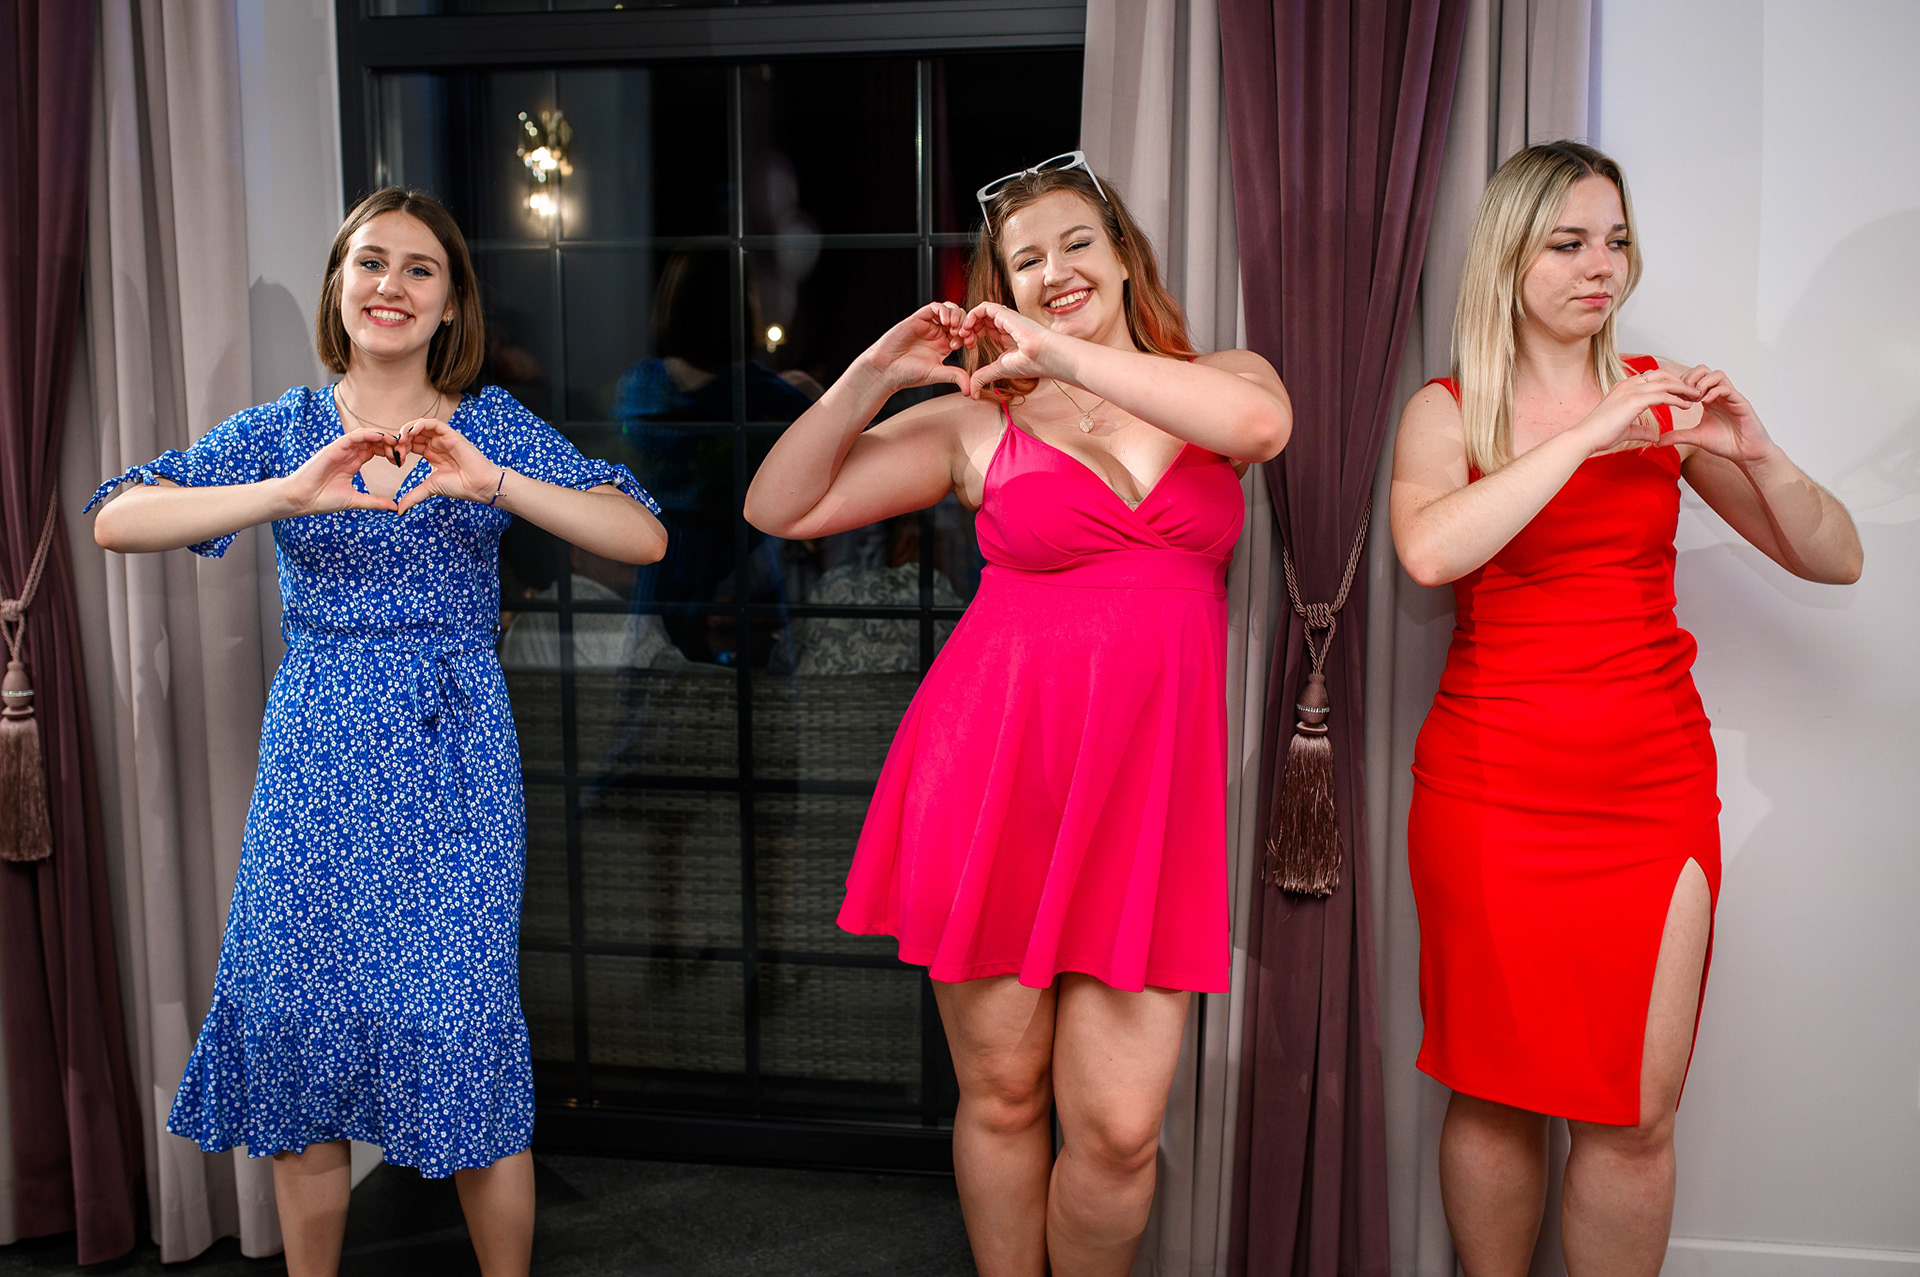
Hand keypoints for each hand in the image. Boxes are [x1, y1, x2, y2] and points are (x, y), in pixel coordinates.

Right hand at [282, 428, 400, 515]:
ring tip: (394, 441)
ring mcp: (341, 449)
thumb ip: (375, 502)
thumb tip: (394, 507)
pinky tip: (380, 437)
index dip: (389, 452)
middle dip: (389, 442)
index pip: (375, 450)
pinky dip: (367, 434)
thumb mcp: (355, 500)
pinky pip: (353, 436)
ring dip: (381, 436)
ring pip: (365, 435)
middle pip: (373, 440)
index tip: (401, 460)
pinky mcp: (334, 447)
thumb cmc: (323, 499)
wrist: (301, 499)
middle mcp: (348, 453)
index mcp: (353, 463)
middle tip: (402, 450)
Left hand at [394, 418, 502, 512]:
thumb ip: (413, 496)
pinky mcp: (451, 434)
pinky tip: (412, 432)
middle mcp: (436, 444)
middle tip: (395, 449)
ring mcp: (443, 438)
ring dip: (408, 430)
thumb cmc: (459, 486)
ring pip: (421, 426)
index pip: (410, 444)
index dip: (399, 448)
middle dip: (401, 439)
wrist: (478, 485)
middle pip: (413, 434)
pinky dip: (421, 424)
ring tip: (402, 440)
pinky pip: (434, 423)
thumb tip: (399, 511)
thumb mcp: (430, 488)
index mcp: (431, 454)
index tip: (394, 459)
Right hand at [861, 302, 973, 395]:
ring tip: (954, 327)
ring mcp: (928, 325)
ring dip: (956, 315)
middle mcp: (937, 333)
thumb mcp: (937, 374)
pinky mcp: (918, 318)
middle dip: (965, 324)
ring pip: (949, 310)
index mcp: (944, 345)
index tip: (969, 344)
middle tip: (963, 334)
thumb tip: (971, 390)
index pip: (964, 333)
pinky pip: (934, 307)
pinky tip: (944, 321)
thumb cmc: (909, 374)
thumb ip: (955, 376)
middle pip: (959, 319)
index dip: (970, 335)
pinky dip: (943, 310)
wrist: (887, 370)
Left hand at [961, 301, 1056, 392]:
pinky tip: (968, 327)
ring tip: (962, 334)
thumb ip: (984, 377)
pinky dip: (972, 315)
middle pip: (981, 320)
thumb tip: (973, 393)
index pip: (985, 329)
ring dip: (968, 322)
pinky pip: (984, 307)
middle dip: (967, 329)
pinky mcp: (1004, 314)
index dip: (972, 336)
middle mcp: (1006, 325)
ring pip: (981, 312)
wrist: (1044, 356)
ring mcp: (1005, 318)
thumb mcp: (1000, 370)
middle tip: (961, 342)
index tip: (967, 348)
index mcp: (1007, 336)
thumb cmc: (1030, 363)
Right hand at [1575, 368, 1697, 454]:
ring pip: (1665, 383)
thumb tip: (1655, 436)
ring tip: (1695, 396)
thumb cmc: (1599, 434)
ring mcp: (1631, 390)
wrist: (1585, 437)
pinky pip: (1663, 395)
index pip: (1651, 377)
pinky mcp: (1635, 401)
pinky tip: (1686, 405)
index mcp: (1622, 387)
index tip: (1681, 392)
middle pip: (1661, 375)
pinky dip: (1677, 399)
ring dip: (1683, 389)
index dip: (1668, 382)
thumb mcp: (1625, 430)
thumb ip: (1641, 430)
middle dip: (1679, 382)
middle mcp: (1627, 384)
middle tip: (1693, 392)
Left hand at [1659, 365, 1776, 463]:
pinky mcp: (1741, 402)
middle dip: (1689, 378)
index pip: (1692, 378)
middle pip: (1703, 370)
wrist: (1746, 453)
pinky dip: (1714, 391)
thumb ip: (1677, 436)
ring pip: (1716, 374)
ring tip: (1694, 399)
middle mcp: (1718, 394)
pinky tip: (1705, 403)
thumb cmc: (1725, 443)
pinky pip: (1727, 388)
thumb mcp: (1695, 437)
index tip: (1672, 397)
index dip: (1680, 384)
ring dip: (1702, 383)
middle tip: (1682, 395)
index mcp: (1707, 399)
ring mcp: (1731, 396)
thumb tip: (1656, 442)